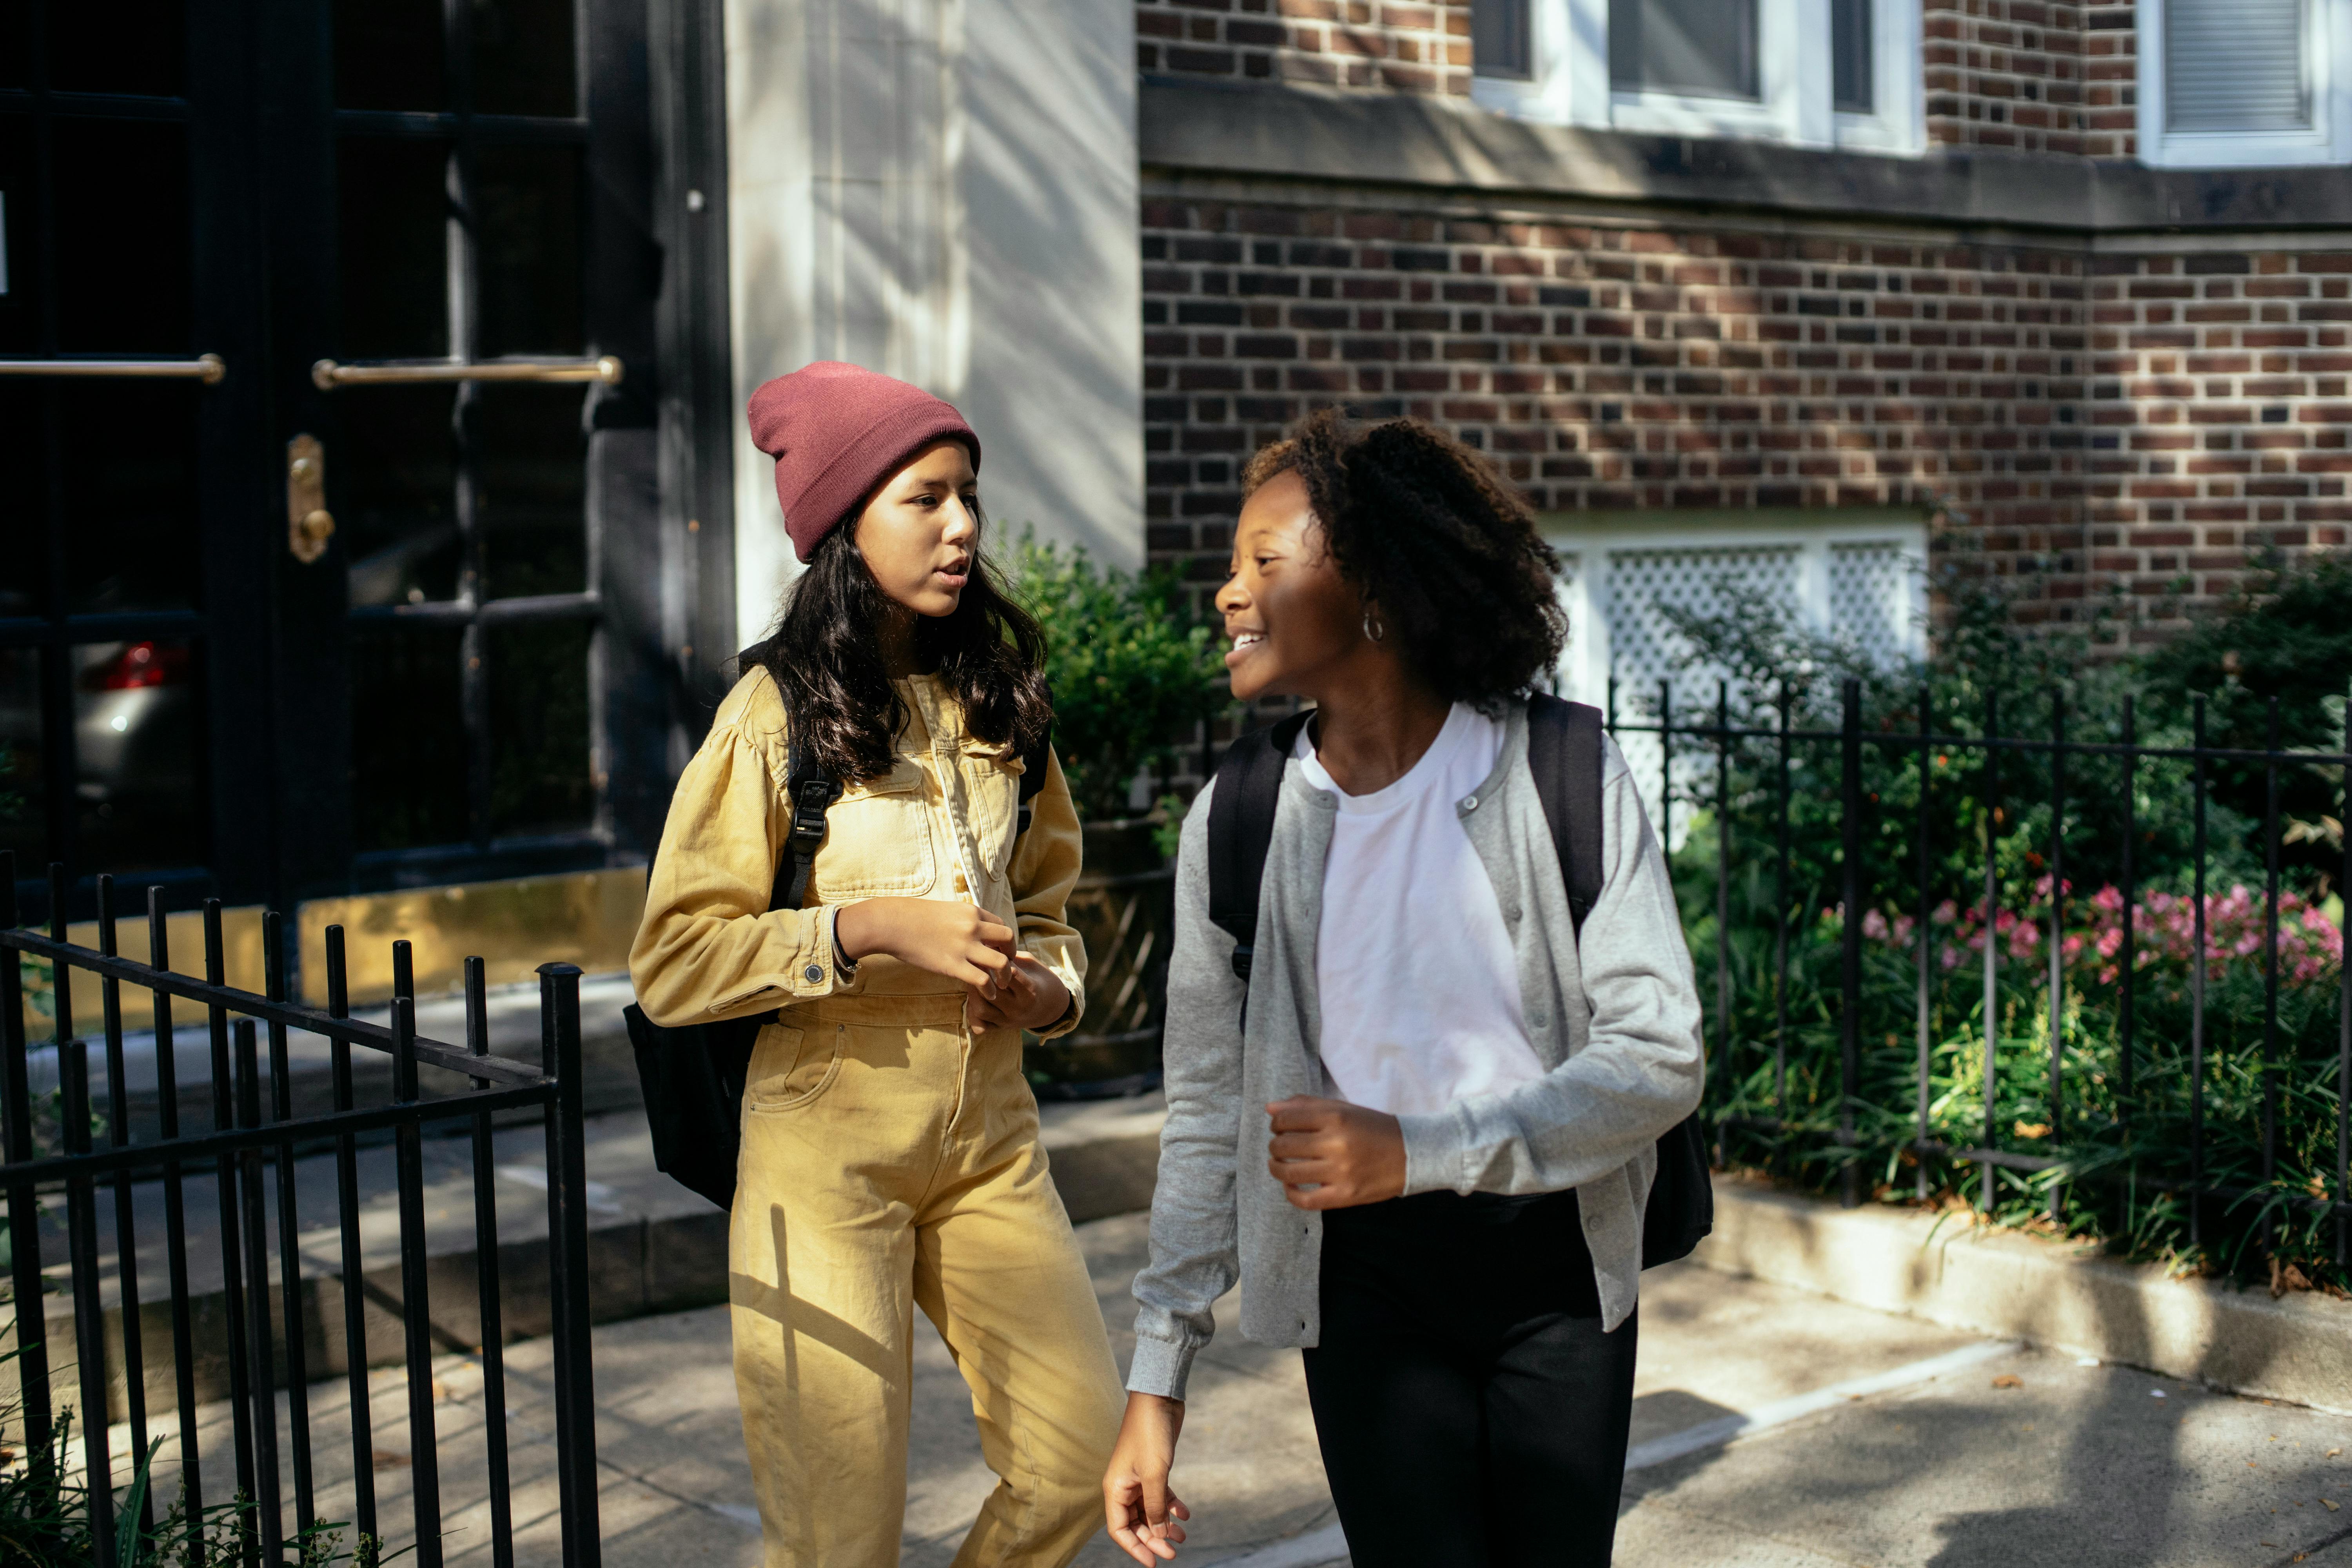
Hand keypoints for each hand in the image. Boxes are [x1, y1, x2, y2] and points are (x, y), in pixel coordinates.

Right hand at [834, 898, 1015, 989]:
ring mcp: (965, 947)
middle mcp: (973, 927)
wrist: (892, 923)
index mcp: (971, 912)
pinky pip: (983, 980)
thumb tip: (966, 929)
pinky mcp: (954, 965)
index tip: (1000, 950)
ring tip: (1001, 984)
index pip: (1000, 924)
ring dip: (1006, 975)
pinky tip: (987, 994)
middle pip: (1008, 939)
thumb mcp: (943, 910)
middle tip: (1006, 965)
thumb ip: (960, 920)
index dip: (1003, 939)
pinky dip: (990, 990)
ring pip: (1002, 962)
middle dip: (1011, 953)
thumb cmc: (911, 917)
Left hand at [966, 953, 1070, 1032]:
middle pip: (990, 992)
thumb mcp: (1031, 963)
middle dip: (980, 976)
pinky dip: (972, 1014)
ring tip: (973, 981)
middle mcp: (1019, 1007)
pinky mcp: (1001, 1028)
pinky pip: (980, 1026)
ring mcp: (1009, 1020)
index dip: (994, 961)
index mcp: (1030, 989)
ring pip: (981, 1010)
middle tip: (974, 963)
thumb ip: (1013, 956)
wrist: (1051, 1007)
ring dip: (973, 994)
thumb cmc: (1039, 978)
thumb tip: (988, 944)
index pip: (1008, 975)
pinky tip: (975, 999)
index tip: (986, 951)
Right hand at [1103, 1392, 1189, 1563]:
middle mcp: (1124, 1486)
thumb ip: (1156, 1508)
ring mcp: (1138, 1477)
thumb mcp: (1154, 1475)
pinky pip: (1160, 1495)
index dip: (1135, 1548)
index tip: (1154, 1563)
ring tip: (1183, 1536)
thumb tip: (1158, 1536)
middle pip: (1136, 1523)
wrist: (1160, 1399)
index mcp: (1115, 1489)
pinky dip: (1171, 1505)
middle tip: (1174, 1552)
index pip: (1119, 1530)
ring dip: (1164, 1525)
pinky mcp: (1153, 1469)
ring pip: (1150, 1511)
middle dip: (1154, 1539)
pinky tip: (1185, 1514)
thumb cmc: (1150, 1434)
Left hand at [1266, 1096, 1405, 1210]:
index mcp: (1336, 1117)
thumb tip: (1269, 1109)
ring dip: (1276, 1167)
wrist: (1411, 1154)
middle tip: (1280, 1145)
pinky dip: (1290, 1193)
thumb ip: (1306, 1105)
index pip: (1286, 1119)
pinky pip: (1305, 1200)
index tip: (1280, 1126)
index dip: (1276, 1123)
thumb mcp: (1343, 1109)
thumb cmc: (1372, 1128)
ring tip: (1280, 1163)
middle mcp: (1336, 1143)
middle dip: (1275, 1145)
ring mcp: (1340, 1172)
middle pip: (1283, 1145)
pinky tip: (1291, 1185)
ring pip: (1289, 1173)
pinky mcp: (1344, 1195)